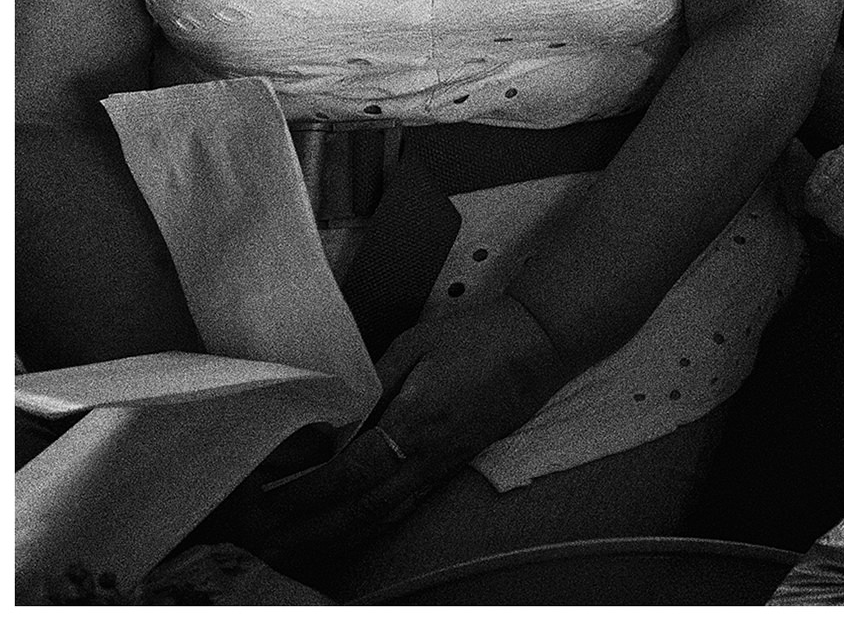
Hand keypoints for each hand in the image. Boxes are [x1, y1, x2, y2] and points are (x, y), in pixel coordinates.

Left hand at [218, 294, 570, 571]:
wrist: (539, 345)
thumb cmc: (476, 336)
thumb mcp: (415, 343)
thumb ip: (370, 383)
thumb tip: (330, 419)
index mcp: (418, 422)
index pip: (352, 471)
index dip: (306, 490)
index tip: (267, 498)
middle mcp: (430, 456)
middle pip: (362, 510)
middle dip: (309, 530)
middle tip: (263, 540)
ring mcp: (444, 466)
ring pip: (382, 516)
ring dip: (334, 537)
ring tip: (290, 548)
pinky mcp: (452, 467)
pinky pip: (403, 508)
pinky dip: (367, 526)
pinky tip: (343, 532)